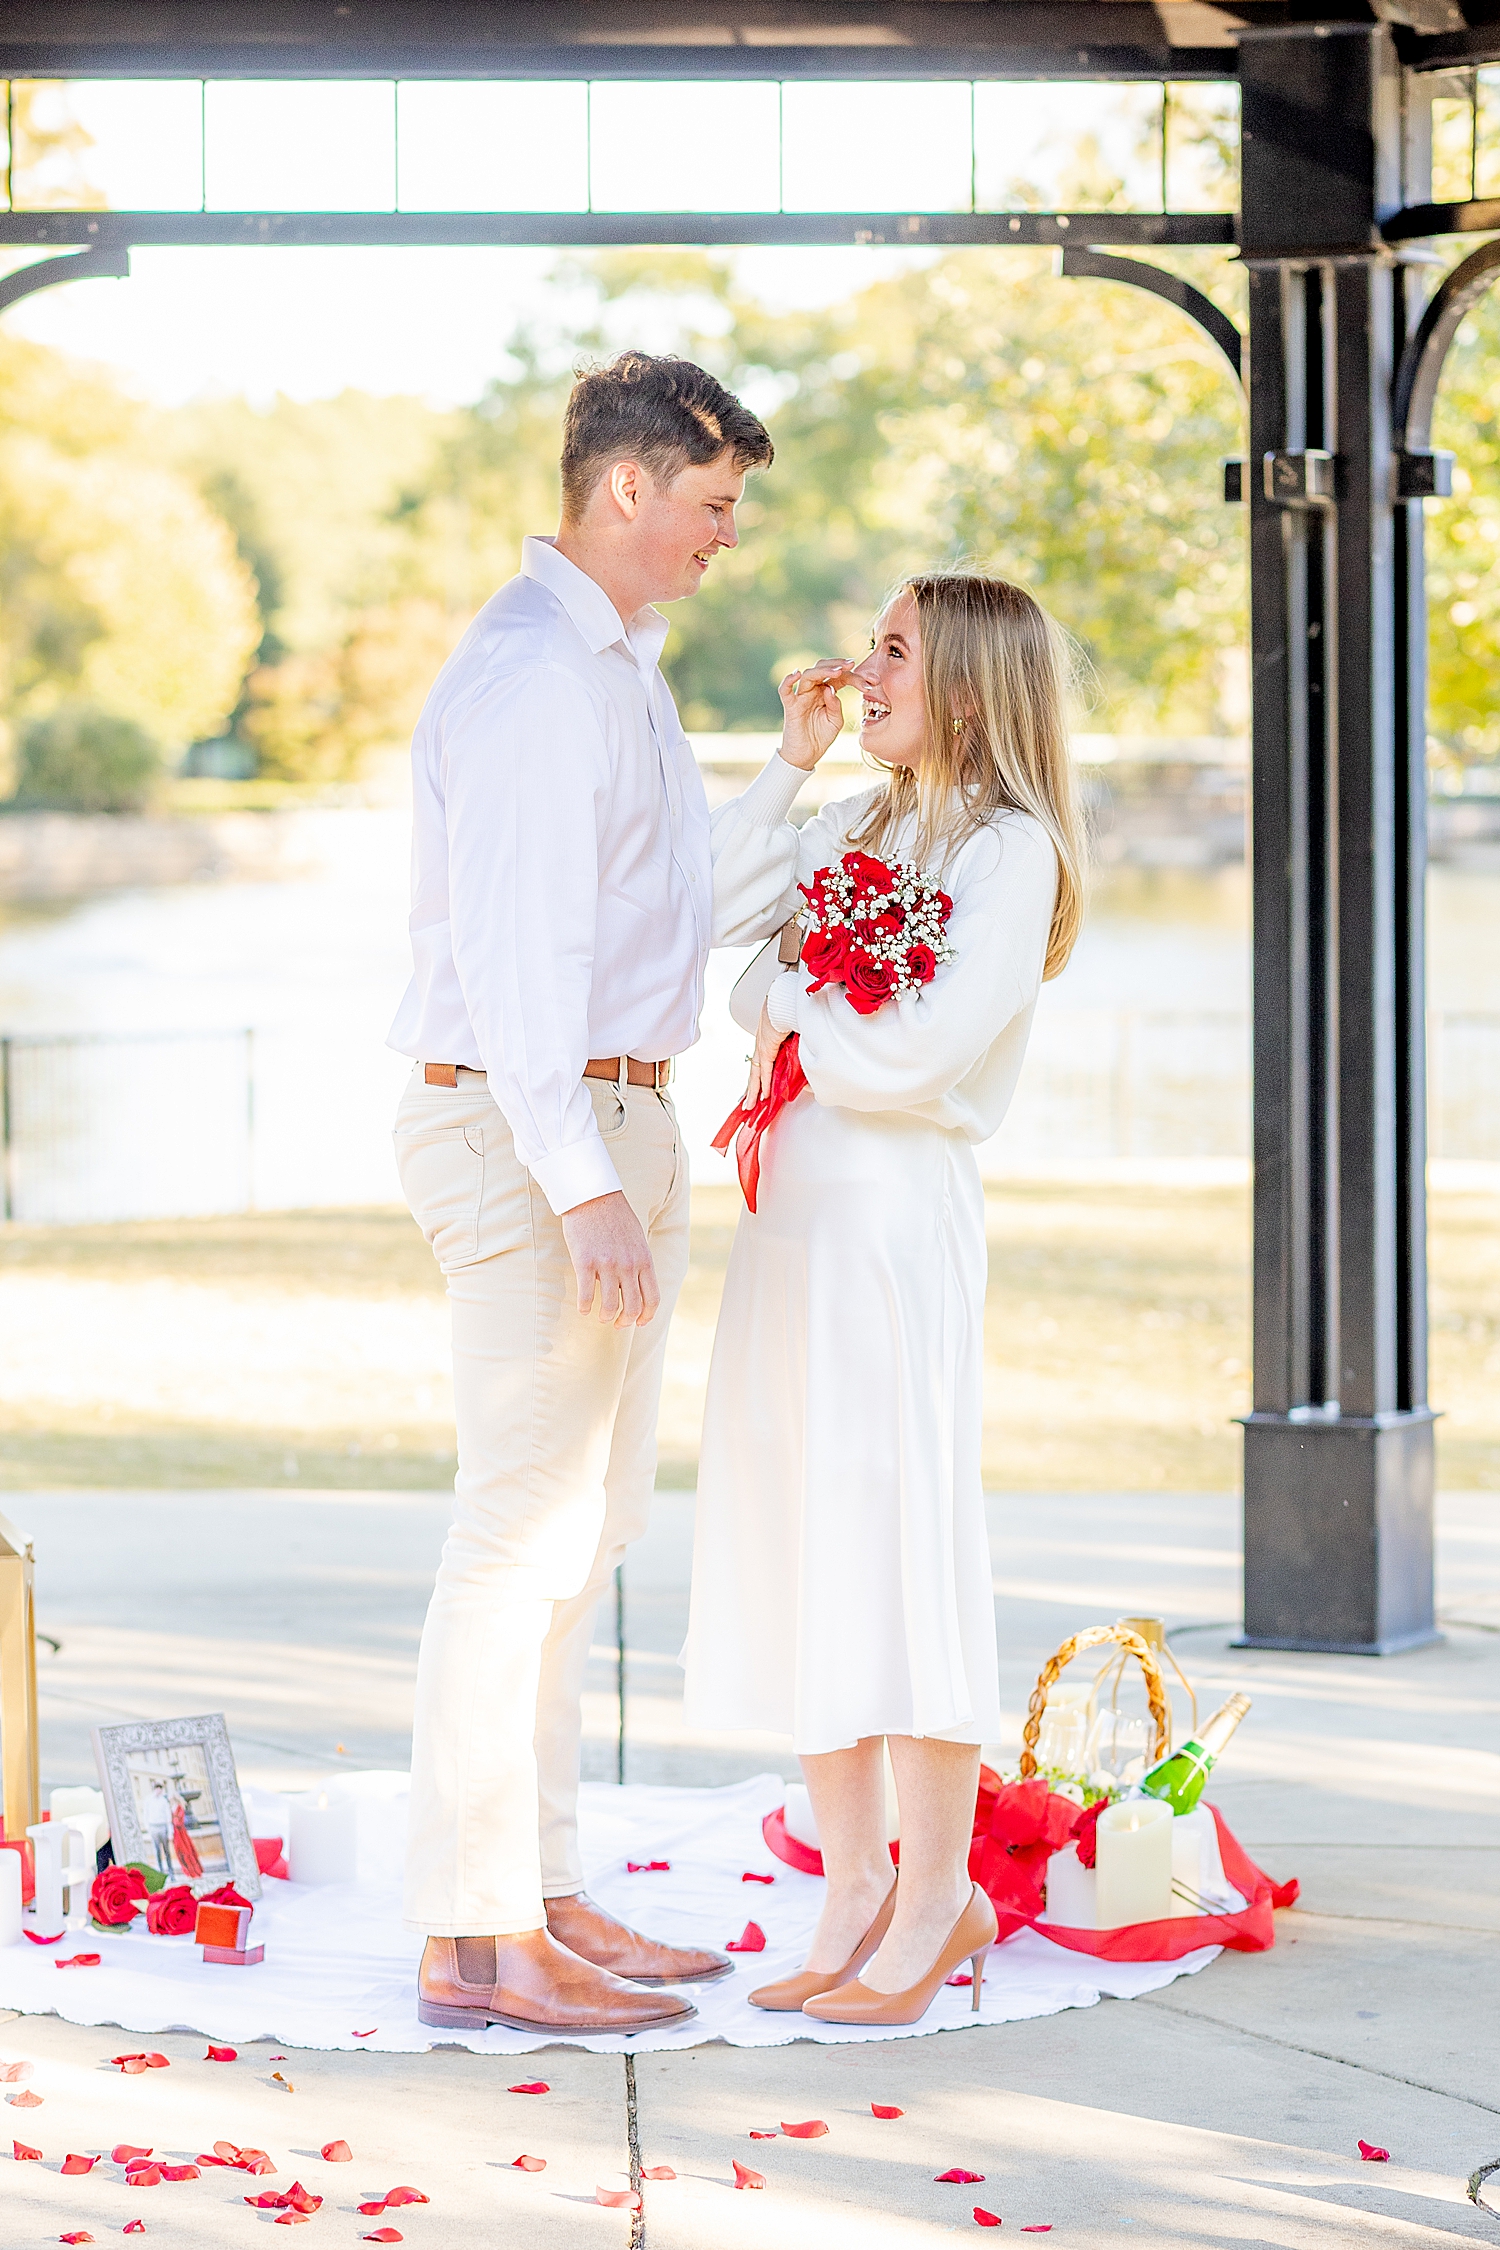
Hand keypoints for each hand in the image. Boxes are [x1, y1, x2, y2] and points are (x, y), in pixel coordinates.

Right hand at [561, 1191, 659, 1325]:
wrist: (592, 1196)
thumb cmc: (615, 1216)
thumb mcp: (637, 1239)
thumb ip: (639, 1262)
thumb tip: (636, 1285)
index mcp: (644, 1259)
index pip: (653, 1298)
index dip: (647, 1316)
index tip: (640, 1322)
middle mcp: (629, 1265)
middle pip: (633, 1307)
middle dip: (626, 1321)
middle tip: (618, 1324)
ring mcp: (607, 1265)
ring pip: (610, 1306)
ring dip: (606, 1317)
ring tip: (601, 1317)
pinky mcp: (585, 1263)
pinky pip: (586, 1295)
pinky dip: (585, 1307)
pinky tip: (583, 1308)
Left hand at [744, 995, 790, 1106]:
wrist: (788, 997)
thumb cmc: (794, 1006)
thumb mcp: (798, 1029)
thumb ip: (801, 1044)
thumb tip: (809, 1054)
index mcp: (768, 1036)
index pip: (762, 1060)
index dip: (760, 1074)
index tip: (760, 1085)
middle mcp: (762, 1042)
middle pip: (755, 1069)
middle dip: (752, 1088)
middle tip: (748, 1102)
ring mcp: (762, 1045)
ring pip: (756, 1073)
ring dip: (754, 1091)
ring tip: (751, 1105)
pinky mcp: (766, 1048)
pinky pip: (764, 1070)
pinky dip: (764, 1084)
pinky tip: (764, 1095)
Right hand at [778, 658, 854, 771]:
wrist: (806, 756)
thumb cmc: (820, 737)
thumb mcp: (836, 721)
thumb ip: (835, 705)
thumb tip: (830, 689)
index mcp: (827, 692)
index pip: (840, 677)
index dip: (855, 677)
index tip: (872, 680)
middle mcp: (814, 690)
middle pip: (823, 668)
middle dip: (838, 665)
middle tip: (852, 664)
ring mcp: (801, 697)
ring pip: (809, 675)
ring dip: (823, 670)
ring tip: (837, 671)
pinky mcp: (791, 707)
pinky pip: (785, 690)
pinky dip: (788, 681)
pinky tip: (797, 674)